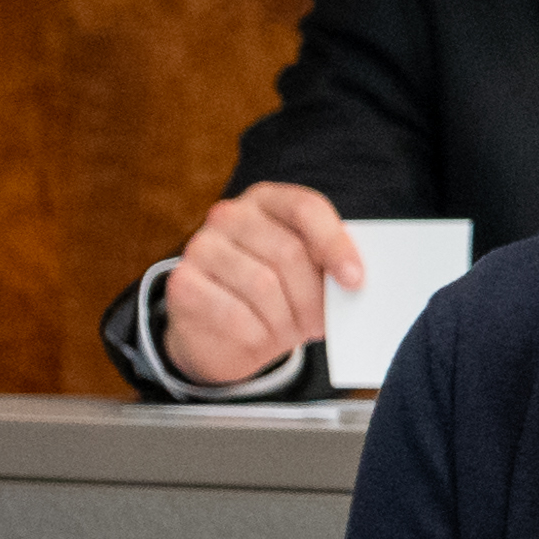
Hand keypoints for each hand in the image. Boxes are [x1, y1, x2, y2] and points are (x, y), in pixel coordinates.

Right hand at [160, 183, 366, 386]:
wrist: (221, 334)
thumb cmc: (275, 298)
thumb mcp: (305, 277)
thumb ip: (327, 268)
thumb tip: (355, 282)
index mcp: (267, 200)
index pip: (306, 208)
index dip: (335, 245)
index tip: (355, 280)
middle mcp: (230, 215)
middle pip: (288, 252)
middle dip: (313, 298)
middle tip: (319, 324)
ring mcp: (201, 246)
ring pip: (263, 285)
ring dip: (285, 321)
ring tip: (289, 332)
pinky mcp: (183, 282)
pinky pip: (233, 312)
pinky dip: (256, 334)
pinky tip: (259, 337)